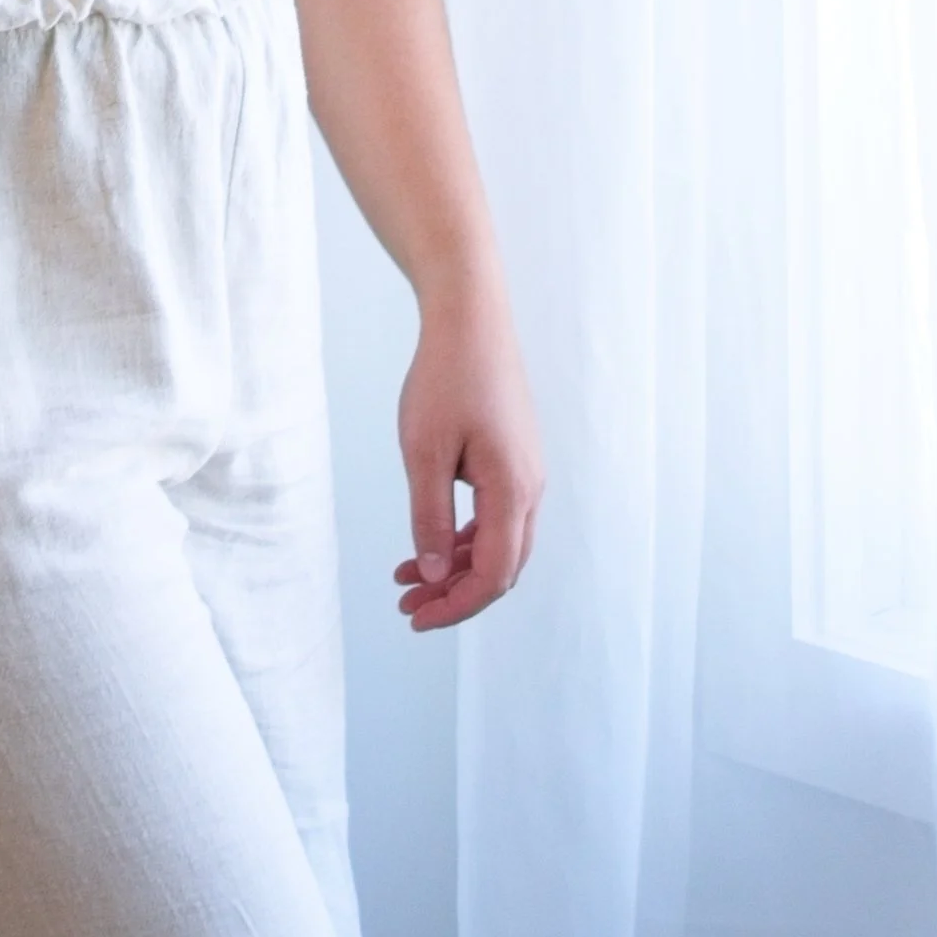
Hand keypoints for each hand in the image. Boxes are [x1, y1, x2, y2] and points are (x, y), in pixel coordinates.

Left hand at [392, 286, 544, 632]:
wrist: (471, 318)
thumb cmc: (445, 378)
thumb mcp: (423, 451)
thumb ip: (428, 517)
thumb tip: (433, 574)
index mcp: (512, 490)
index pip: (492, 575)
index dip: (455, 606)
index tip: (415, 617)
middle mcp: (530, 488)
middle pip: (500, 567)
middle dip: (454, 593)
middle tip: (406, 604)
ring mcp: (527, 473)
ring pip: (498, 543)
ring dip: (456, 566)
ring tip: (407, 576)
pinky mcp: (516, 459)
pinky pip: (496, 516)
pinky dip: (463, 537)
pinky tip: (429, 541)